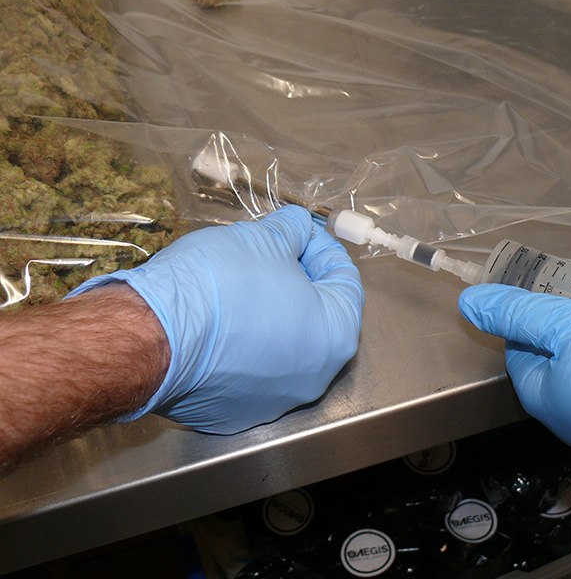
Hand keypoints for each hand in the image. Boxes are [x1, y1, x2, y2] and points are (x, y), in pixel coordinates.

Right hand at [69, 205, 363, 433]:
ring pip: (282, 348)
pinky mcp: (234, 415)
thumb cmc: (220, 285)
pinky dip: (241, 347)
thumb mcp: (263, 239)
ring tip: (240, 285)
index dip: (323, 249)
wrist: (151, 336)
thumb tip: (299, 228)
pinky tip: (218, 323)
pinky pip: (247, 373)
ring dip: (270, 315)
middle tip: (271, 254)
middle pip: (317, 319)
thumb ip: (292, 232)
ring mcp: (273, 401)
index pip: (346, 282)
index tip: (301, 233)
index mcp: (335, 336)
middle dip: (297, 281)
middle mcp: (314, 378)